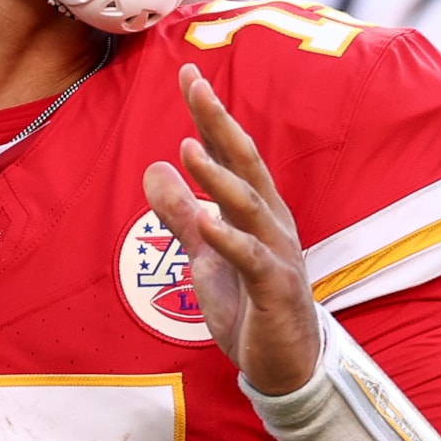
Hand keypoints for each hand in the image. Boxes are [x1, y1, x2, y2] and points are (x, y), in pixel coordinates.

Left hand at [141, 64, 321, 395]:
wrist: (285, 365)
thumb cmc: (250, 307)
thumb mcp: (205, 256)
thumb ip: (181, 215)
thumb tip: (154, 167)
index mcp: (255, 211)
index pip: (230, 153)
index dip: (210, 115)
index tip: (188, 75)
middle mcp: (271, 223)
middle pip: (245, 163)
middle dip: (220, 124)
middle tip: (195, 86)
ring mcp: (277, 254)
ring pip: (250, 206)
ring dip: (219, 177)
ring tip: (188, 147)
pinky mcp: (276, 289)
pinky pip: (253, 260)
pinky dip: (230, 240)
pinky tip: (207, 222)